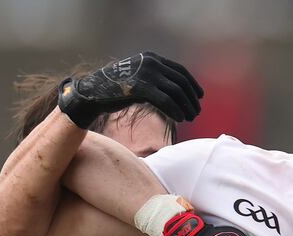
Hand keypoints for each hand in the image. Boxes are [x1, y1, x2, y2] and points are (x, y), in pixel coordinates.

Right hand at [58, 51, 203, 128]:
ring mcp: (145, 74)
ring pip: (175, 92)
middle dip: (191, 99)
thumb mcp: (139, 79)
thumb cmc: (117, 89)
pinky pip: (165, 100)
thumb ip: (156, 81)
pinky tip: (180, 119)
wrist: (93, 93)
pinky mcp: (140, 87)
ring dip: (185, 106)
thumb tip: (176, 92)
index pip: (179, 70)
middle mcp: (151, 62)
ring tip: (190, 118)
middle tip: (196, 112)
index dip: (192, 84)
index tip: (199, 97)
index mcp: (152, 58)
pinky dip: (175, 110)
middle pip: (180, 82)